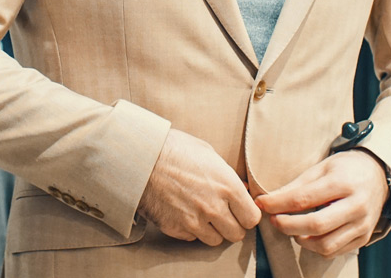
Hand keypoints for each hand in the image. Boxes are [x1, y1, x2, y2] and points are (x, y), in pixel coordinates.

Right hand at [138, 129, 261, 245]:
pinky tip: (184, 213)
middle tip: (222, 214)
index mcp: (227, 186)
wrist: (139, 158)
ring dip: (212, 230)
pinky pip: (192, 238)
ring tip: (201, 214)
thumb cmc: (173, 149)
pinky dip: (191, 229)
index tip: (240, 210)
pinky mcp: (175, 228)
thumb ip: (228, 175)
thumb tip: (243, 189)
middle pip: (236, 234)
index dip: (246, 214)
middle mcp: (214, 207)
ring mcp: (194, 221)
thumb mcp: (208, 153)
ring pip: (215, 240)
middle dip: (232, 225)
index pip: (252, 218)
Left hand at [255, 150, 388, 257]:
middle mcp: (356, 206)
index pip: (304, 199)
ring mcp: (363, 225)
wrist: (378, 175)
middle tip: (274, 220)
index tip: (261, 204)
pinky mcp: (364, 238)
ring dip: (301, 239)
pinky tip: (308, 235)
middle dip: (287, 225)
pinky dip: (316, 247)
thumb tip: (267, 201)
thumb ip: (295, 186)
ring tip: (291, 228)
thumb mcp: (320, 168)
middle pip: (316, 225)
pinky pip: (335, 251)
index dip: (278, 204)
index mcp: (343, 183)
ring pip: (325, 244)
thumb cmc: (344, 169)